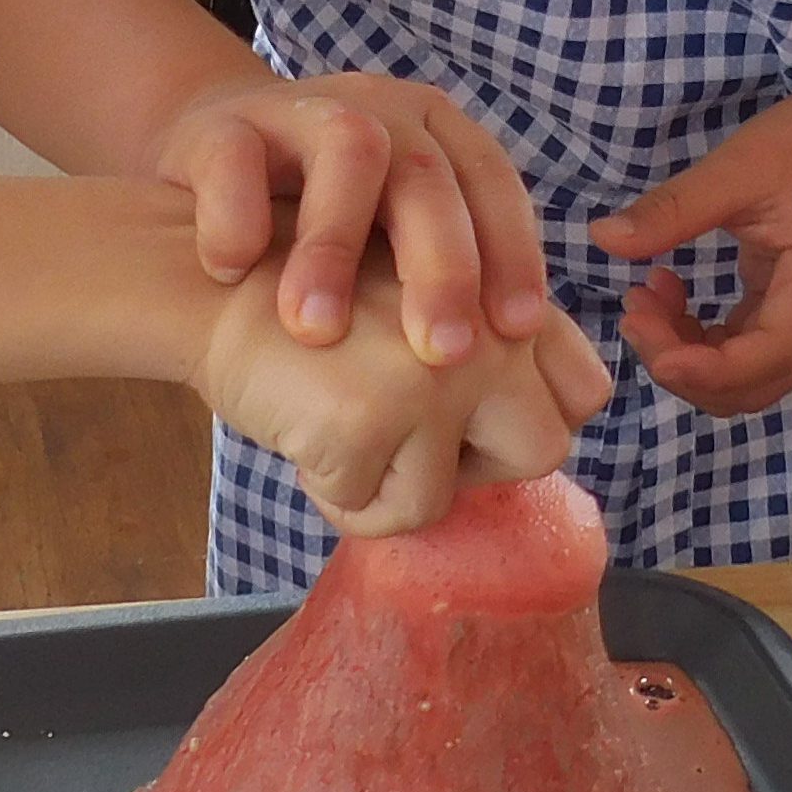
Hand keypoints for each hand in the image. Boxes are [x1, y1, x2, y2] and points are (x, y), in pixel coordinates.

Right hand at [152, 72, 547, 365]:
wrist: (204, 185)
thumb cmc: (325, 245)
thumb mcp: (401, 256)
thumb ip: (470, 301)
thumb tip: (558, 399)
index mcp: (438, 139)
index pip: (493, 186)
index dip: (513, 252)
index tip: (520, 332)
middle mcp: (378, 114)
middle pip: (428, 176)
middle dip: (441, 267)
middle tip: (442, 356)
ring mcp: (298, 113)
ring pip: (342, 152)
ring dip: (335, 245)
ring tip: (316, 331)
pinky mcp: (219, 128)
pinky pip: (235, 156)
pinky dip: (238, 213)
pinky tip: (234, 269)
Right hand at [196, 247, 612, 535]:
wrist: (209, 278)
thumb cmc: (313, 306)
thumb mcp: (420, 307)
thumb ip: (487, 355)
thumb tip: (530, 439)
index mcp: (508, 295)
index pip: (583, 390)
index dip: (522, 422)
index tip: (461, 421)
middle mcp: (491, 329)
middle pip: (543, 449)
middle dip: (475, 466)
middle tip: (403, 430)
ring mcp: (437, 374)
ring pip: (447, 499)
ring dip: (387, 488)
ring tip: (337, 421)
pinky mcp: (372, 416)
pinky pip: (375, 513)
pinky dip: (335, 493)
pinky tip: (305, 430)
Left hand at [589, 103, 791, 418]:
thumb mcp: (735, 168)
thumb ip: (672, 209)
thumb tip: (601, 237)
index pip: (764, 357)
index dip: (700, 367)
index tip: (638, 333)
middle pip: (750, 386)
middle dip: (682, 364)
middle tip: (633, 313)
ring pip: (746, 381)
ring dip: (687, 356)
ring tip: (645, 300)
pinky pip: (746, 356)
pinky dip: (701, 342)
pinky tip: (671, 296)